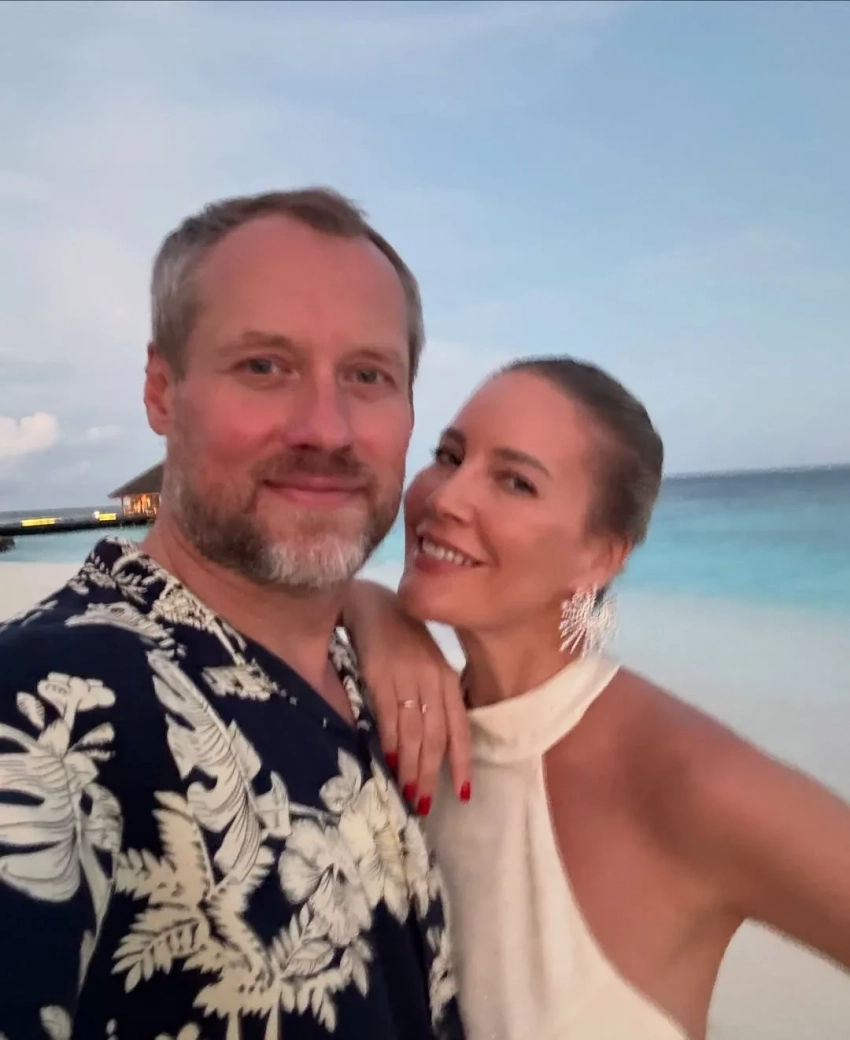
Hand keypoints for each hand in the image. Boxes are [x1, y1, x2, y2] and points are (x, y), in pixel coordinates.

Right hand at [343, 580, 470, 814]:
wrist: (372, 603)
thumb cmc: (400, 638)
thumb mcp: (425, 664)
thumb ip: (432, 698)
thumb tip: (427, 745)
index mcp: (447, 678)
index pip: (459, 727)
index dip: (462, 761)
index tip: (463, 793)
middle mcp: (432, 678)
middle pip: (436, 736)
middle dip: (430, 773)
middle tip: (422, 804)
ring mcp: (407, 675)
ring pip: (413, 731)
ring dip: (410, 766)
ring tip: (406, 793)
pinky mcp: (380, 672)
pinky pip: (388, 714)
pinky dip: (390, 740)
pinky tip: (388, 760)